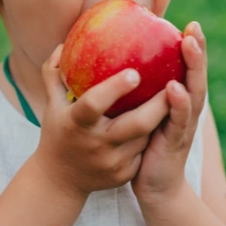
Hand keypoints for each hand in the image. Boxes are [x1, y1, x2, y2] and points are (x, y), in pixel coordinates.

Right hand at [33, 45, 170, 200]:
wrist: (59, 181)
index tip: (135, 72)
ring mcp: (112, 163)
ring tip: (174, 94)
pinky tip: (163, 119)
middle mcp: (96, 145)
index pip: (94, 104)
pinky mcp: (124, 174)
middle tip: (174, 81)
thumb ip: (54, 74)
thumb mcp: (52, 105)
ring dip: (159, 117)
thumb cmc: (58, 132)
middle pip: (136, 124)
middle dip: (158, 104)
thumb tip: (64, 44)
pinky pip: (144, 149)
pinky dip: (153, 134)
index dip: (114, 88)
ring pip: (146, 136)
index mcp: (75, 124)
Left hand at [132, 21, 207, 205]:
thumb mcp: (143, 114)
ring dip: (192, 69)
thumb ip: (140, 92)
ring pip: (193, 93)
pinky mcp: (176, 142)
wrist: (154, 187)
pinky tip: (174, 88)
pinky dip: (179, 103)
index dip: (191, 47)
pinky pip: (178, 120)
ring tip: (189, 45)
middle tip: (194, 28)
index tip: (189, 22)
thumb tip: (118, 63)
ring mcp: (184, 126)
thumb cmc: (144, 146)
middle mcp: (187, 110)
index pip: (187, 69)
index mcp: (179, 101)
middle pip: (196, 75)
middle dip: (197, 51)